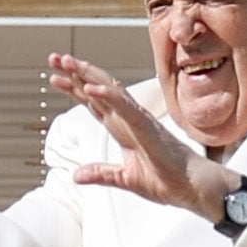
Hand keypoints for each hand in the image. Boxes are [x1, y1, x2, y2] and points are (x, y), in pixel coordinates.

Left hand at [43, 52, 221, 216]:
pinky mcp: (147, 128)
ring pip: (110, 91)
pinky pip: (125, 108)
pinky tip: (90, 88)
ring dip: (87, 75)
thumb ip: (102, 174)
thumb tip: (76, 176)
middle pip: (98, 89)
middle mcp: (129, 119)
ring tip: (67, 62)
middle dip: (75, 73)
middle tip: (54, 58)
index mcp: (123, 129)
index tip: (55, 77)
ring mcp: (139, 120)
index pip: (95, 103)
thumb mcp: (125, 179)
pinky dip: (108, 96)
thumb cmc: (167, 181)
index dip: (75, 89)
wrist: (192, 189)